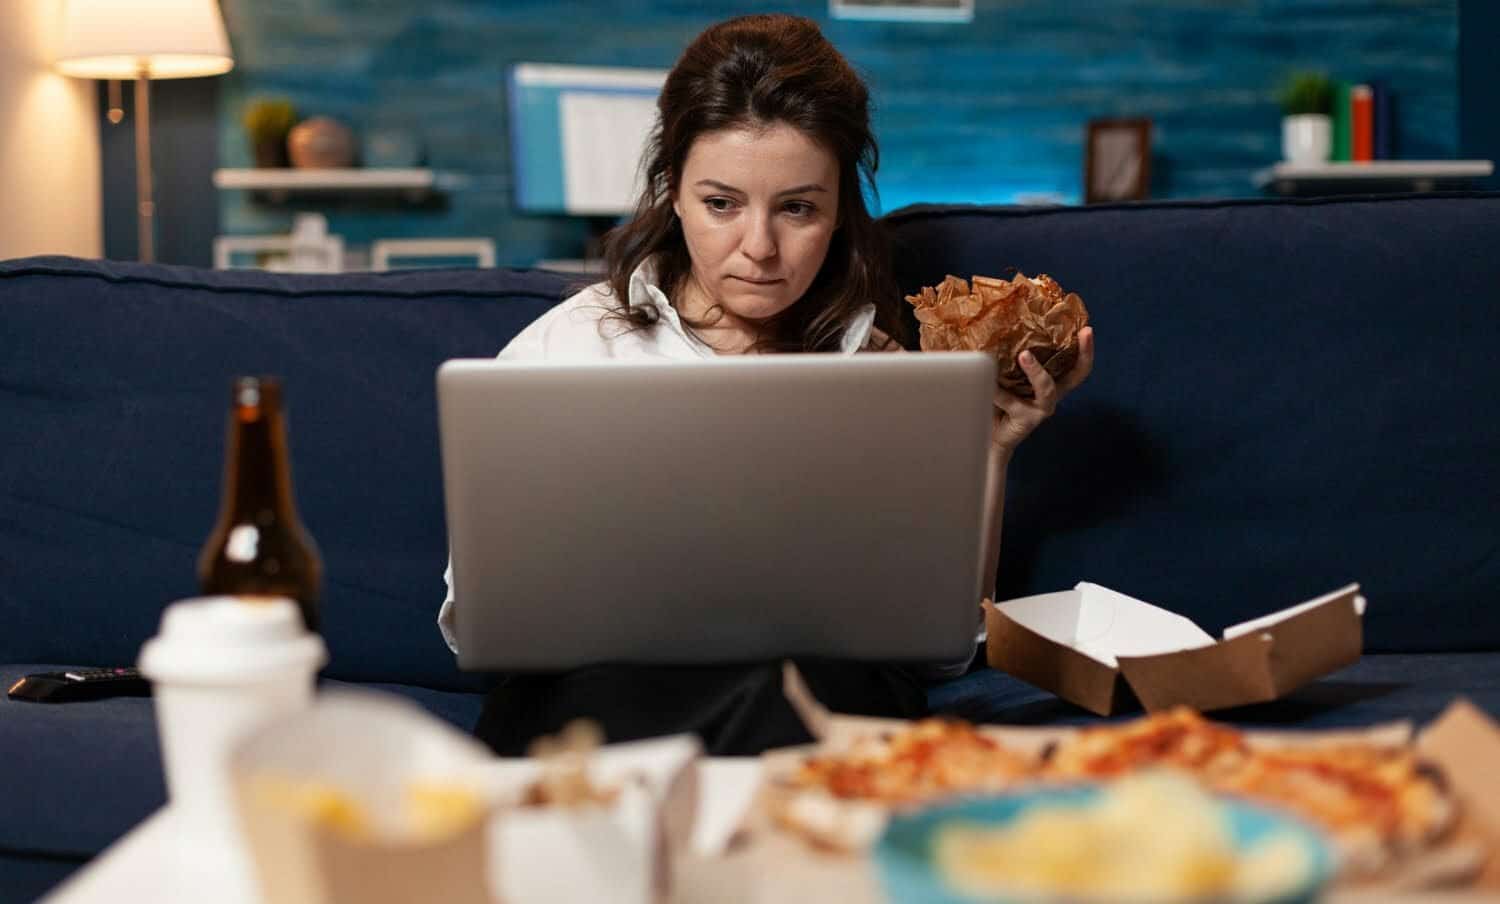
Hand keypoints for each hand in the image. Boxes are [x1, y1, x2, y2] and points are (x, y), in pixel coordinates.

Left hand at [990, 326, 1094, 455]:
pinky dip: (997, 390)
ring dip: (1036, 370)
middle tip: (1084, 334)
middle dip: (1083, 354)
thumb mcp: (1006, 377)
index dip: (1086, 349)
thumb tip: (991, 329)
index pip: (1075, 365)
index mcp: (1050, 381)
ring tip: (1023, 355)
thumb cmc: (998, 402)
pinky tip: (986, 382)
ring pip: (1046, 388)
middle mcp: (1051, 395)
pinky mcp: (1026, 420)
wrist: (988, 436)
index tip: (1087, 329)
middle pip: (1075, 376)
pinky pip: (1011, 401)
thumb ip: (1006, 359)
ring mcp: (1041, 409)